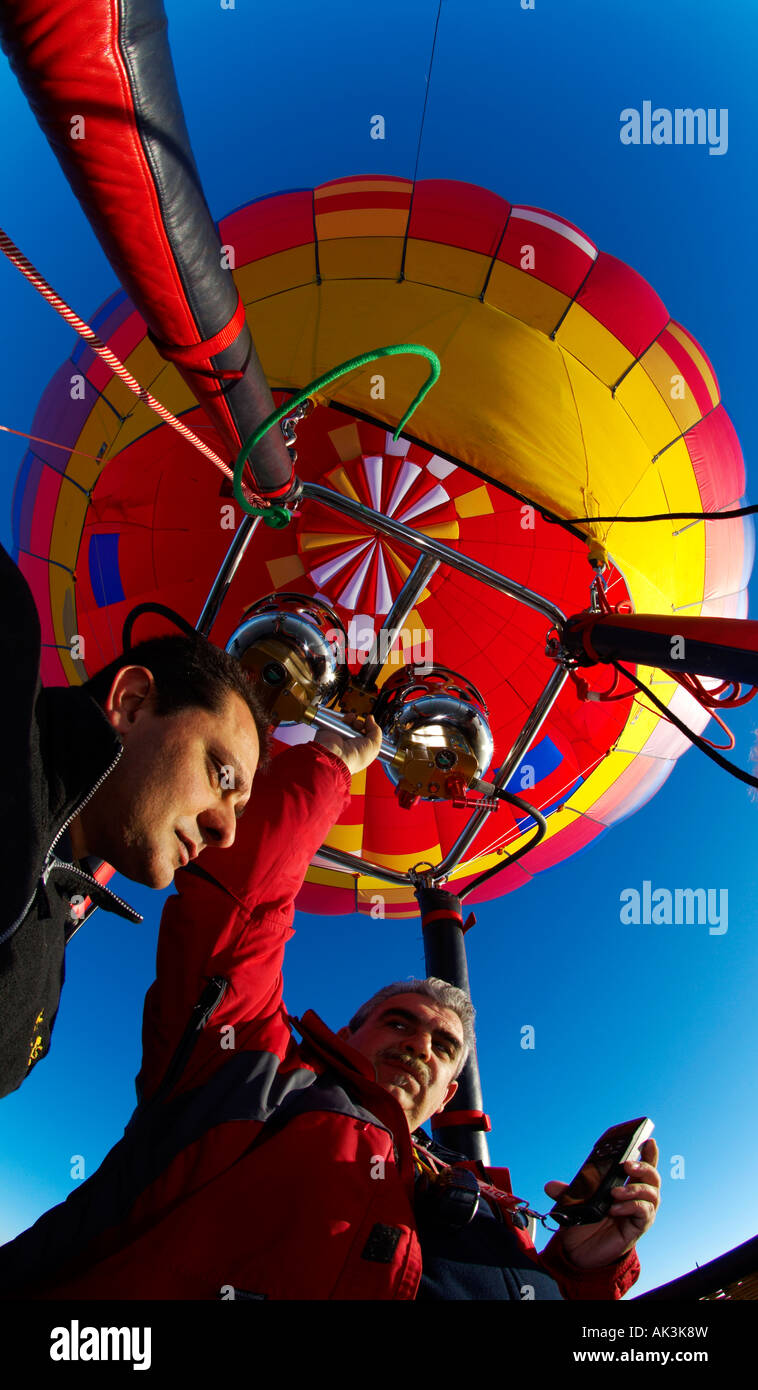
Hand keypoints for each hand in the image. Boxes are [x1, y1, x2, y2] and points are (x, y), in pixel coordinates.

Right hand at [314, 713, 382, 776]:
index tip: (372, 726)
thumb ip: (376, 731)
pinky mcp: (334, 730)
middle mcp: (351, 745)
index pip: (368, 738)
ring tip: (356, 724)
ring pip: (351, 724)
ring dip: (355, 721)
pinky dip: (346, 718)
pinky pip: (342, 720)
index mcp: (362, 752)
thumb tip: (371, 719)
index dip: (371, 731)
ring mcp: (342, 738)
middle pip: (360, 729)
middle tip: (363, 726)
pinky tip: (350, 719)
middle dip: (363, 725)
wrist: (337, 755)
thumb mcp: (374, 745)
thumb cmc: (354, 758)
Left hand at [544, 1138, 659, 1269]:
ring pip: (651, 1194)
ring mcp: (639, 1212)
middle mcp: (636, 1196)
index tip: (648, 1141)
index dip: (648, 1154)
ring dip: (634, 1189)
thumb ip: (566, 1192)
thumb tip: (550, 1186)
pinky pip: (643, 1212)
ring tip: (615, 1193)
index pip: (642, 1167)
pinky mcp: (637, 1227)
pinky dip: (630, 1207)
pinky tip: (615, 1208)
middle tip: (627, 1165)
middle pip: (652, 1177)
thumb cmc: (584, 1222)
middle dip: (643, 1167)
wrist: (581, 1251)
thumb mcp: (573, 1203)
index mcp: (624, 1184)